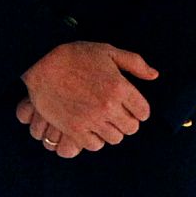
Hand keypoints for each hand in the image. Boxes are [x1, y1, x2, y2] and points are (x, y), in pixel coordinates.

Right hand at [20, 41, 157, 151]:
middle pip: (131, 128)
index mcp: (120, 87)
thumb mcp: (107, 51)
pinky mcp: (74, 129)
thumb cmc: (74, 55)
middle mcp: (108, 106)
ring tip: (102, 121)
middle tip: (115, 114)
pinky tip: (90, 128)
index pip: (143, 112)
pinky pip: (94, 145)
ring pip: (114, 138)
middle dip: (126, 121)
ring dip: (111, 131)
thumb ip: (134, 63)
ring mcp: (91, 119)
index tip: (129, 106)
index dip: (138, 110)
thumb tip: (154, 76)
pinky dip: (95, 139)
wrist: (41, 62)